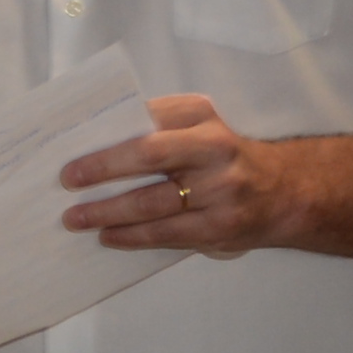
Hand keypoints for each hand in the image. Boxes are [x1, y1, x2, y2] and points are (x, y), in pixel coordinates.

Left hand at [61, 95, 302, 256]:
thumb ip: (158, 127)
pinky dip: (132, 237)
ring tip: (77, 218)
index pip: (148, 117)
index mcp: (202, 115)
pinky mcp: (220, 227)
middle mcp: (215, 148)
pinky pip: (167, 234)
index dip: (111, 133)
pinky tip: (109, 236)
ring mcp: (220, 190)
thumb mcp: (199, 127)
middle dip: (102, 169)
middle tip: (68, 181)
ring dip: (108, 212)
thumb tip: (94, 140)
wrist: (284, 192)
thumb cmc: (224, 156)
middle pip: (148, 157)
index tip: (72, 145)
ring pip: (152, 203)